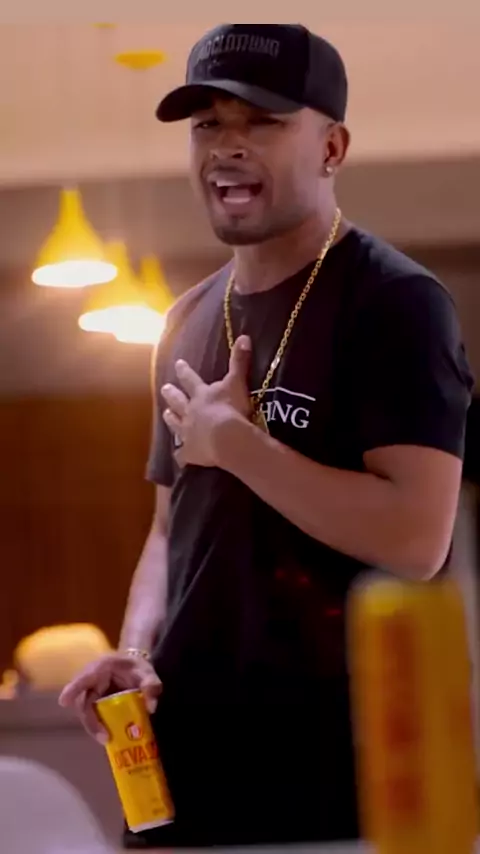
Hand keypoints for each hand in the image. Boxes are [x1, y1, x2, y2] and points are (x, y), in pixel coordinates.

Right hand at [58, 653, 161, 743]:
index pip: (85, 677)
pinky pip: (91, 714)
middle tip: (103, 737)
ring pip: (86, 710)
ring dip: (93, 726)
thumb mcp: (148, 673)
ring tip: (106, 740)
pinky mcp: (94, 701)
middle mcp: (92, 680)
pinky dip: (97, 725)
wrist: (134, 665)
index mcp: (102, 667)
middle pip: (83, 701)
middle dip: (90, 721)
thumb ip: (151, 686)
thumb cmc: (137, 667)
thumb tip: (151, 707)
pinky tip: (108, 736)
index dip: (74, 688)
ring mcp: (91, 691)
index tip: (64, 702)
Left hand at [161, 335, 251, 467]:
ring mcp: (187, 433)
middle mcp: (190, 412)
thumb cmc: (232, 408)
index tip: (177, 364)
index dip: (184, 371)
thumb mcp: (237, 383)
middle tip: (164, 388)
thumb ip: (239, 361)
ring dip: (170, 419)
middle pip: (178, 401)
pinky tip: (178, 456)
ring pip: (175, 424)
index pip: (191, 380)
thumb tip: (243, 336)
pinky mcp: (190, 453)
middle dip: (171, 394)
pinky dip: (180, 455)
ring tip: (165, 414)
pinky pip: (182, 454)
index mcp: (201, 395)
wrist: (226, 437)